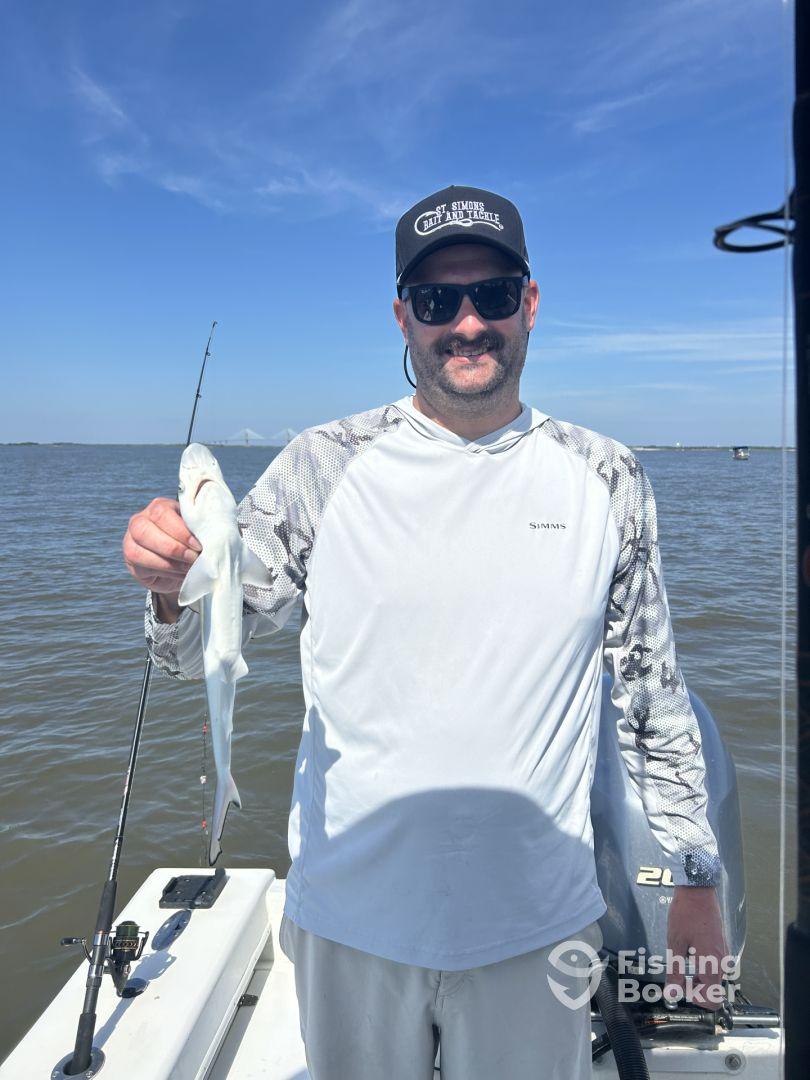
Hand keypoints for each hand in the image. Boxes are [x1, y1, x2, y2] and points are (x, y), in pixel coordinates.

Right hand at [123, 497, 201, 595]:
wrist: (179, 563)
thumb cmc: (190, 542)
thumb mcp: (194, 531)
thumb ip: (197, 529)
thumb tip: (208, 539)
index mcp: (158, 507)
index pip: (161, 513)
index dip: (179, 531)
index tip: (198, 545)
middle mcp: (139, 520)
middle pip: (144, 531)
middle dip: (172, 548)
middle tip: (193, 558)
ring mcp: (130, 540)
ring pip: (138, 552)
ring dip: (168, 563)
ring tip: (188, 567)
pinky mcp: (130, 560)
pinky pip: (142, 567)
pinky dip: (164, 572)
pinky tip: (180, 573)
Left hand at [666, 885, 727, 1010]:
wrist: (698, 890)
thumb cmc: (685, 914)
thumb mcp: (675, 943)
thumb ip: (675, 972)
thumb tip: (671, 995)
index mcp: (712, 964)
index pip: (712, 999)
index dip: (694, 999)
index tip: (679, 987)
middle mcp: (722, 962)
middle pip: (713, 990)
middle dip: (695, 989)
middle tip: (677, 976)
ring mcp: (723, 953)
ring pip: (713, 978)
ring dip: (698, 978)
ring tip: (680, 962)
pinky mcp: (721, 945)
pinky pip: (714, 965)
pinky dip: (702, 967)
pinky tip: (688, 953)